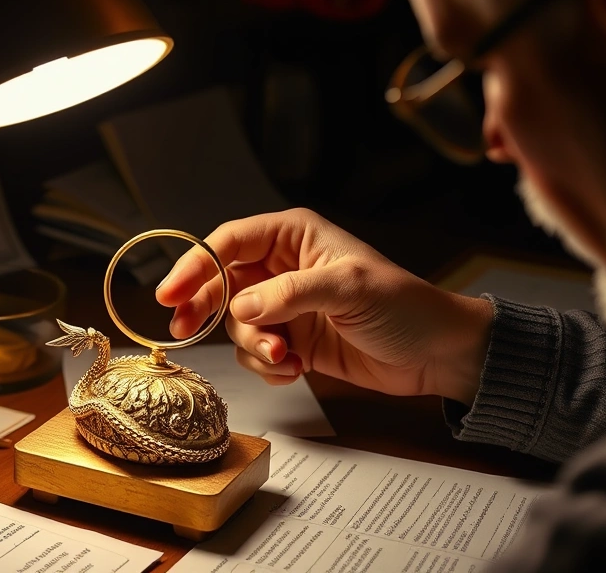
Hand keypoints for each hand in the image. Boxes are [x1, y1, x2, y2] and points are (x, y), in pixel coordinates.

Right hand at [155, 208, 491, 403]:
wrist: (435, 353)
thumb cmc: (404, 306)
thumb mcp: (347, 288)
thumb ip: (289, 293)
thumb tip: (241, 307)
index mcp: (294, 236)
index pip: (229, 242)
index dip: (194, 266)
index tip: (171, 294)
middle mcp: (284, 268)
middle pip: (221, 283)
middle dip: (208, 310)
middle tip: (188, 330)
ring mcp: (286, 307)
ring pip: (237, 325)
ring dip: (253, 347)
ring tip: (285, 357)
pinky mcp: (294, 341)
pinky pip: (257, 353)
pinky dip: (268, 367)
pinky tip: (295, 370)